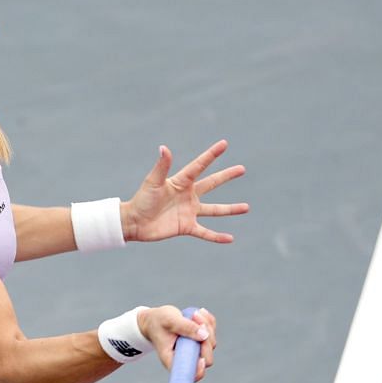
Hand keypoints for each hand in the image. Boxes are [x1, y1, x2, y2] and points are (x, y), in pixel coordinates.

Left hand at [121, 141, 248, 244]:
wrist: (134, 223)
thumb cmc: (141, 199)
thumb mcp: (153, 182)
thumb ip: (162, 166)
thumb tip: (164, 148)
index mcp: (181, 182)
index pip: (200, 166)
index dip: (211, 155)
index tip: (224, 144)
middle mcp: (188, 195)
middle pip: (212, 183)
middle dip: (227, 176)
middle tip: (242, 168)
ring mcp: (189, 212)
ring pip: (215, 210)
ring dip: (230, 209)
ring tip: (247, 207)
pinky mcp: (187, 227)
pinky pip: (205, 232)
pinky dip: (217, 236)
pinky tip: (230, 238)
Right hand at [136, 306, 216, 380]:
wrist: (155, 318)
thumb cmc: (157, 322)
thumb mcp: (169, 321)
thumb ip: (186, 327)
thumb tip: (204, 335)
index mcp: (173, 359)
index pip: (189, 373)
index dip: (198, 370)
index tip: (201, 359)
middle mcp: (186, 357)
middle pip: (206, 358)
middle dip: (206, 339)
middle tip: (197, 321)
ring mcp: (194, 350)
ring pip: (211, 343)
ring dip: (207, 326)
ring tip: (194, 314)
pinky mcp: (200, 340)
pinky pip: (211, 333)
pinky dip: (209, 321)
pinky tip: (200, 312)